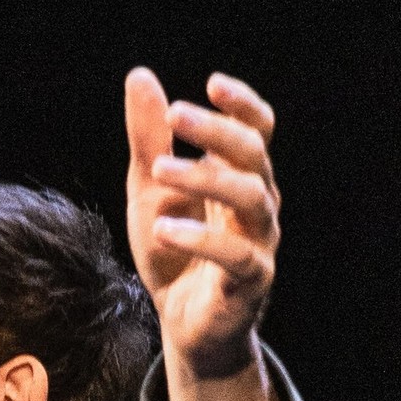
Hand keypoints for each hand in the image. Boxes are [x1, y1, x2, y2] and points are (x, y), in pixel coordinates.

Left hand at [122, 69, 288, 400]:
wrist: (181, 325)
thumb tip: (141, 76)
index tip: (212, 85)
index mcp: (240, 176)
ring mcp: (260, 242)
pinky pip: (236, 255)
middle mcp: (259, 203)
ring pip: (250, 198)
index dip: (243, 105)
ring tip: (159, 171)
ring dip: (205, 178)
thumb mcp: (150, 191)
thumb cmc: (173, 252)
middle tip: (175, 115)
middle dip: (216, 131)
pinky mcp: (251, 282)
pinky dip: (200, 240)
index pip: (258, 130)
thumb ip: (149, 140)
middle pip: (254, 155)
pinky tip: (164, 230)